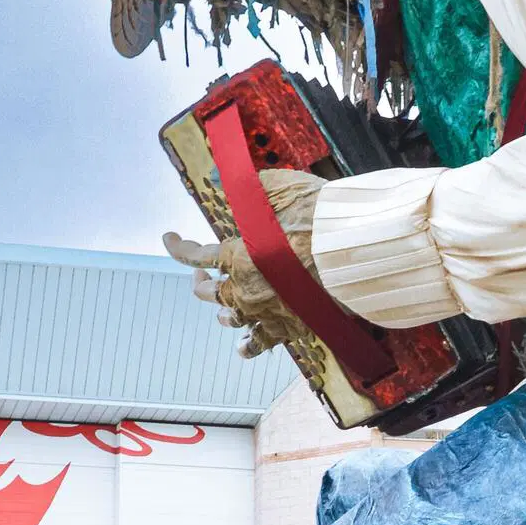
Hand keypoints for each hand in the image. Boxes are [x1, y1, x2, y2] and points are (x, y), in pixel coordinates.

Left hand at [164, 168, 325, 355]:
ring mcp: (267, 311)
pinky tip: (243, 347)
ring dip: (221, 312)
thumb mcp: (280, 188)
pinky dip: (249, 345)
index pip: (195, 254)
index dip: (177, 247)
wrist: (356, 253)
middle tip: (201, 275)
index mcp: (238, 255)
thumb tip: (216, 177)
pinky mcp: (289, 326)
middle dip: (200, 282)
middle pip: (209, 293)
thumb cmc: (319, 218)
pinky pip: (261, 343)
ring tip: (220, 310)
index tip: (169, 239)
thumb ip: (246, 186)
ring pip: (231, 319)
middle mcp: (246, 288)